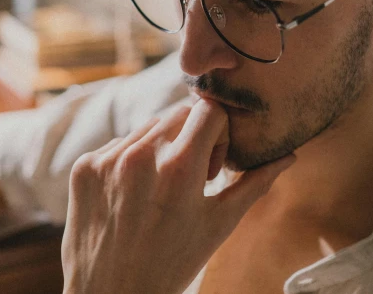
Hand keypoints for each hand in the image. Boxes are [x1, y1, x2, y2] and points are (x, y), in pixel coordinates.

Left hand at [60, 98, 295, 293]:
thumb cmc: (173, 264)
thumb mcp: (219, 224)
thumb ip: (254, 183)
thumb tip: (288, 157)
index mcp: (179, 168)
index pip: (209, 110)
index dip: (220, 130)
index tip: (215, 160)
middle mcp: (140, 156)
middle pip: (179, 114)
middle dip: (193, 136)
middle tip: (194, 177)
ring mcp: (107, 160)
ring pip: (148, 127)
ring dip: (162, 147)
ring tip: (162, 189)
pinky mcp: (84, 167)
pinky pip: (117, 144)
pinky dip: (130, 160)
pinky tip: (135, 195)